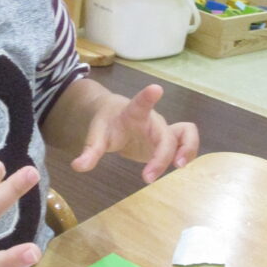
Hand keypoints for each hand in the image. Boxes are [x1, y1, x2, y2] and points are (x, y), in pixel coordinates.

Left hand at [70, 84, 198, 183]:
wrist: (117, 117)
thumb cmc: (109, 124)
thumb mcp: (96, 136)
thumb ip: (90, 151)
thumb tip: (77, 166)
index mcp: (133, 113)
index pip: (140, 103)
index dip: (147, 97)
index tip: (155, 89)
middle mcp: (153, 120)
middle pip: (165, 134)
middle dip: (161, 155)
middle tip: (147, 177)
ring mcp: (164, 129)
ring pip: (187, 133)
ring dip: (187, 149)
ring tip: (178, 167)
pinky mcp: (169, 141)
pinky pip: (187, 143)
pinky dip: (188, 153)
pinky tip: (179, 167)